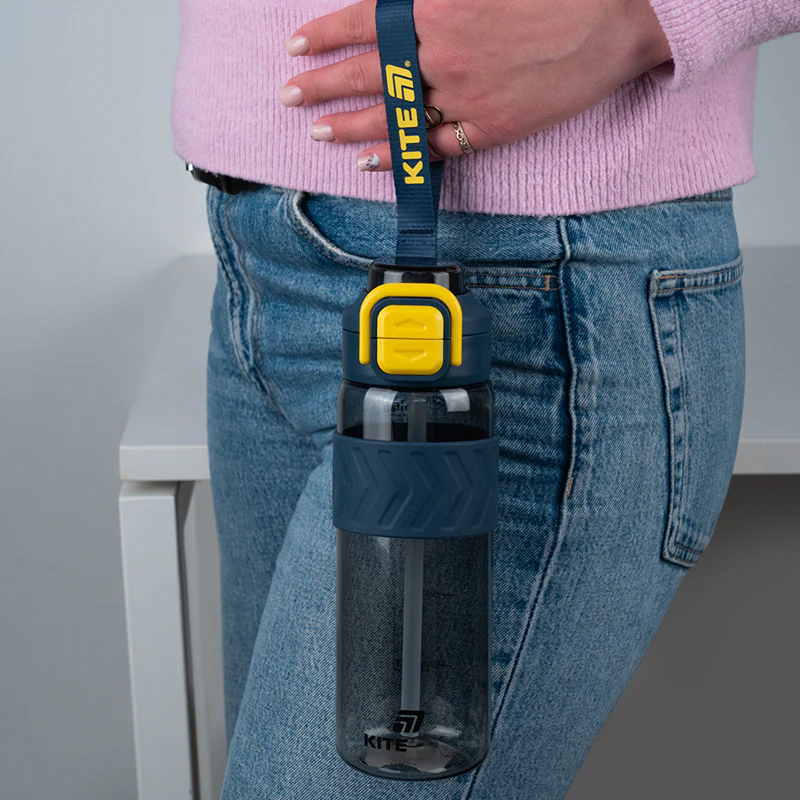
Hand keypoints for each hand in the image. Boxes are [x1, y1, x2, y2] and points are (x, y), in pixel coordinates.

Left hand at [280, 0, 670, 171]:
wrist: (619, 14)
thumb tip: (396, 2)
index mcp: (436, 2)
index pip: (363, 20)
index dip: (325, 33)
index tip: (297, 45)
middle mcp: (440, 50)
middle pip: (366, 71)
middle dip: (320, 84)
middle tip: (288, 95)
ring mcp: (462, 94)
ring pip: (392, 115)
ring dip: (348, 125)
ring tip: (317, 131)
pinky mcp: (488, 127)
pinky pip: (431, 147)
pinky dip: (398, 155)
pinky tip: (370, 160)